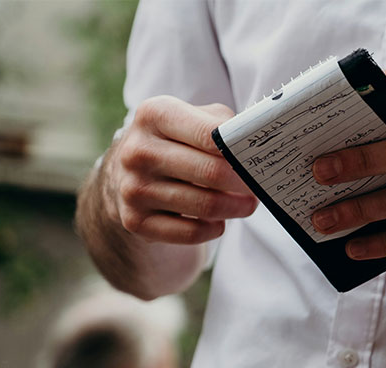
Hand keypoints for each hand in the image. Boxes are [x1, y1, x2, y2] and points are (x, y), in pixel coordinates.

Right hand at [105, 96, 257, 245]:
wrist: (126, 174)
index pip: (210, 134)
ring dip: (234, 208)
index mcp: (154, 115)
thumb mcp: (192, 119)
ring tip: (247, 205)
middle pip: (211, 173)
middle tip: (259, 188)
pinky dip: (213, 229)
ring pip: (205, 206)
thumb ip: (223, 125)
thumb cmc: (175, 143)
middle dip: (244, 184)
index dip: (241, 152)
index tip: (258, 162)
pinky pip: (191, 233)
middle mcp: (138, 151)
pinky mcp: (135, 221)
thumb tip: (255, 142)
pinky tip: (219, 222)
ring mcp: (133, 188)